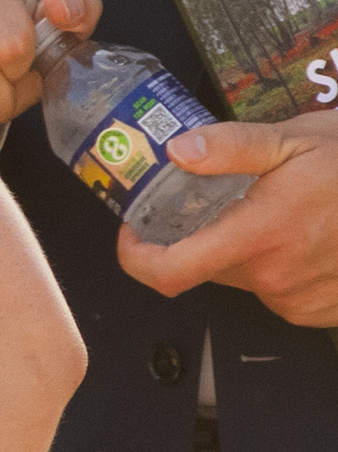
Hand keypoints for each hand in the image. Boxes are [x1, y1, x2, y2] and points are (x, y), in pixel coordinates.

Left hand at [125, 113, 337, 324]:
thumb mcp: (295, 141)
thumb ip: (231, 147)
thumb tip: (176, 151)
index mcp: (259, 237)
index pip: (168, 272)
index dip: (135, 256)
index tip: (133, 230)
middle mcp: (275, 278)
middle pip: (204, 268)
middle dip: (203, 236)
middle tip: (225, 199)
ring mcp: (298, 300)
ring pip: (242, 279)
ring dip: (244, 250)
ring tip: (279, 213)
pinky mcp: (318, 311)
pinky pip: (276, 291)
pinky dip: (277, 267)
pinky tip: (303, 237)